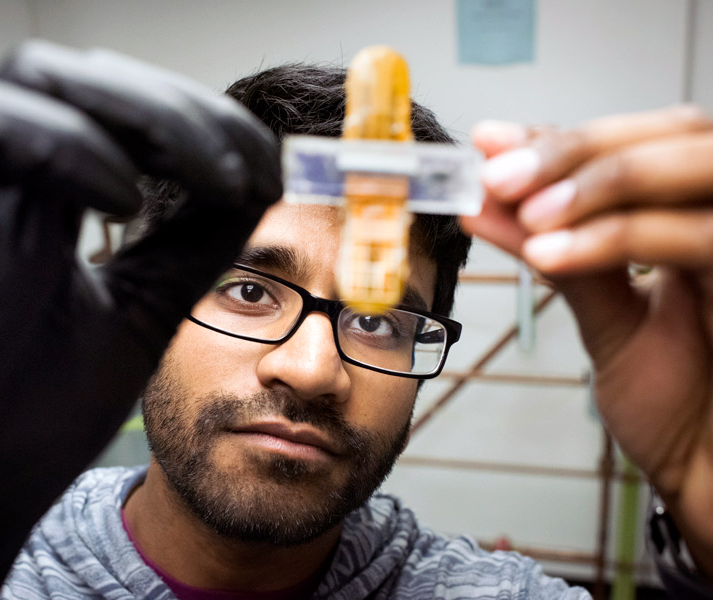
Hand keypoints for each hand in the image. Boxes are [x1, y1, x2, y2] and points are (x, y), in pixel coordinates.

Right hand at [0, 41, 279, 594]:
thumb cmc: (39, 415)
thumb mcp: (142, 316)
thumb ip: (192, 247)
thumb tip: (263, 177)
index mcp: (45, 203)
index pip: (113, 109)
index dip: (194, 116)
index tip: (258, 167)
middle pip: (78, 76)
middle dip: (174, 107)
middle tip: (234, 166)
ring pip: (29, 76)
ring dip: (133, 113)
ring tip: (197, 178)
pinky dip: (60, 144)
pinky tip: (123, 201)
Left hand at [462, 105, 712, 573]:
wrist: (708, 471)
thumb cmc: (675, 401)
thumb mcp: (607, 316)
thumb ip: (557, 255)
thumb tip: (485, 203)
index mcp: (696, 212)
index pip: (639, 137)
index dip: (563, 135)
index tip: (490, 142)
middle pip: (674, 130)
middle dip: (576, 148)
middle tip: (498, 175)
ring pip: (694, 164)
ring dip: (598, 179)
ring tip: (524, 213)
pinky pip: (698, 238)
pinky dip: (617, 237)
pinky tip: (549, 254)